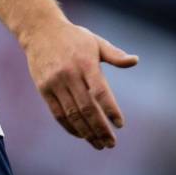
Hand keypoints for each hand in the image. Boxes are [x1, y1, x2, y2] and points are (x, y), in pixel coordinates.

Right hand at [21, 19, 138, 149]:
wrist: (40, 30)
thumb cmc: (73, 37)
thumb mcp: (95, 41)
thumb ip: (115, 55)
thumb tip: (135, 61)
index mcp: (86, 62)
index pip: (100, 91)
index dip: (110, 109)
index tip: (120, 124)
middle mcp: (70, 74)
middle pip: (87, 108)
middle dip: (100, 129)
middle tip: (111, 143)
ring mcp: (55, 82)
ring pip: (72, 114)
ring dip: (86, 132)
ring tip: (98, 144)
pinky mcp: (43, 88)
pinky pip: (57, 113)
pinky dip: (70, 127)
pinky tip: (81, 134)